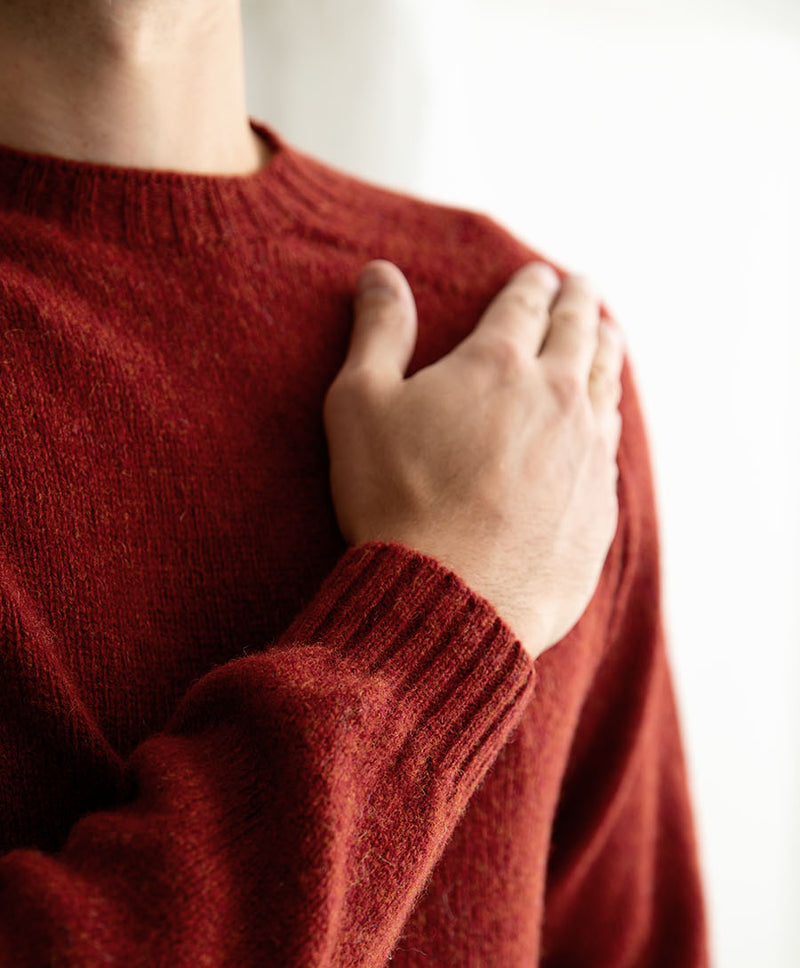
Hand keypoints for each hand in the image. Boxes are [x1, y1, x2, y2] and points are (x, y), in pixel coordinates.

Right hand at [323, 259, 624, 661]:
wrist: (453, 598)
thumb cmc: (395, 500)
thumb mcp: (360, 406)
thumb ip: (377, 333)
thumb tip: (381, 272)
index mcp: (498, 364)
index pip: (524, 305)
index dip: (531, 284)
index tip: (539, 274)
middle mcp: (557, 398)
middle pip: (579, 335)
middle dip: (579, 304)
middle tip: (582, 288)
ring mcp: (586, 453)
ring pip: (606, 385)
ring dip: (606, 352)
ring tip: (606, 336)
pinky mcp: (600, 506)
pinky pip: (611, 444)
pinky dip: (609, 416)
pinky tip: (605, 418)